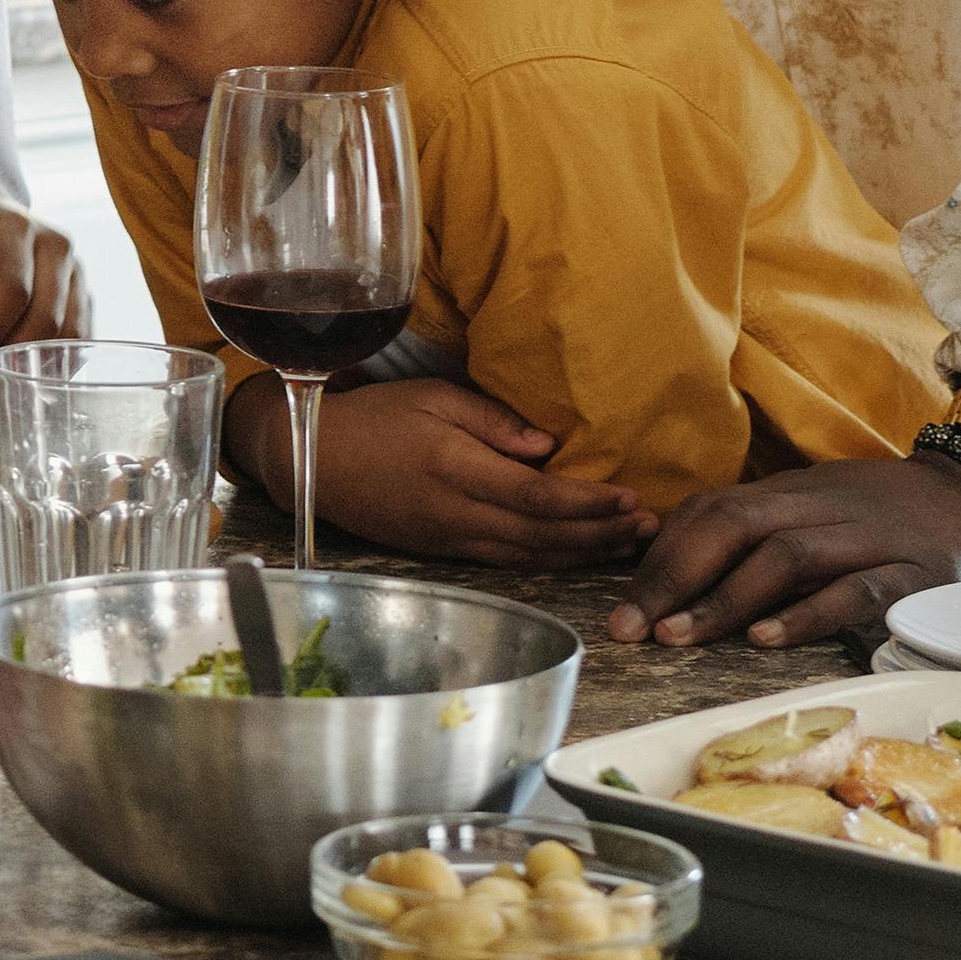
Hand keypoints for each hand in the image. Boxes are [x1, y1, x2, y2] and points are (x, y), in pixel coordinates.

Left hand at [0, 181, 81, 364]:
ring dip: (29, 378)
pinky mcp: (81, 297)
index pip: (13, 291)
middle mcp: (56, 248)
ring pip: (67, 338)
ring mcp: (75, 273)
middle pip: (45, 319)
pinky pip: (76, 344)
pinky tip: (15, 393)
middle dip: (5, 365)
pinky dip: (47, 374)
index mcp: (15, 229)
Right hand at [291, 378, 655, 568]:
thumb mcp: (433, 396)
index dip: (588, 503)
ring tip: (626, 545)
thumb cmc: (373, 416)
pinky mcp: (441, 551)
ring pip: (528, 556)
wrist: (312, 459)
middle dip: (600, 534)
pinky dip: (546, 560)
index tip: (630, 498)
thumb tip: (548, 449)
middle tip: (648, 527)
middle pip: (542, 535)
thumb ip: (493, 421)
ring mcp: (448, 538)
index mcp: (455, 467)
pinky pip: (505, 562)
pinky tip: (573, 553)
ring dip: (581, 553)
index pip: (537, 496)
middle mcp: (456, 512)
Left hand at [598, 455, 960, 649]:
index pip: (713, 511)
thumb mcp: (823, 509)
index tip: (621, 608)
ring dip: (724, 598)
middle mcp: (824, 508)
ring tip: (679, 638)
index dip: (662, 557)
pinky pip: (854, 590)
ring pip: (784, 556)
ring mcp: (870, 538)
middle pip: (733, 527)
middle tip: (631, 629)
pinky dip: (805, 614)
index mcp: (796, 493)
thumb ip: (763, 530)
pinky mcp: (914, 575)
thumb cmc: (898, 516)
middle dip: (673, 578)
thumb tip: (679, 563)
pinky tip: (764, 640)